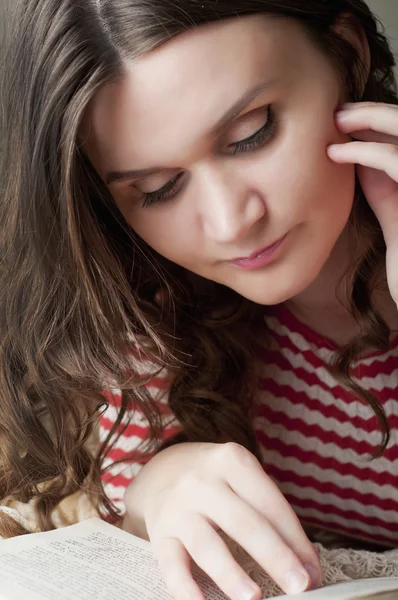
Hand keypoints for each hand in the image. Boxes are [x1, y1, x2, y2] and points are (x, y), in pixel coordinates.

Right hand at [122, 442, 321, 599]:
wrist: (164, 468)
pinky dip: (185, 588)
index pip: (269, 504)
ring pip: (207, 544)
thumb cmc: (217, 479)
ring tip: (254, 598)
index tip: (313, 572)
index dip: (295, 540)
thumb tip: (306, 565)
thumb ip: (269, 513)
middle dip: (275, 557)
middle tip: (300, 587)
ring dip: (231, 574)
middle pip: (244, 522)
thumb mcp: (242, 478)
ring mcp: (178, 506)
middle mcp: (203, 480)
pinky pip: (171, 564)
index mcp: (232, 460)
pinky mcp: (159, 531)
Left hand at [327, 101, 397, 308]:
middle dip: (374, 110)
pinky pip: (393, 160)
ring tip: (336, 121)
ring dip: (368, 118)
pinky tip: (337, 154)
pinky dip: (362, 151)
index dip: (379, 117)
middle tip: (339, 109)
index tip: (347, 115)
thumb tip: (357, 148)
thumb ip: (381, 177)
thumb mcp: (391, 204)